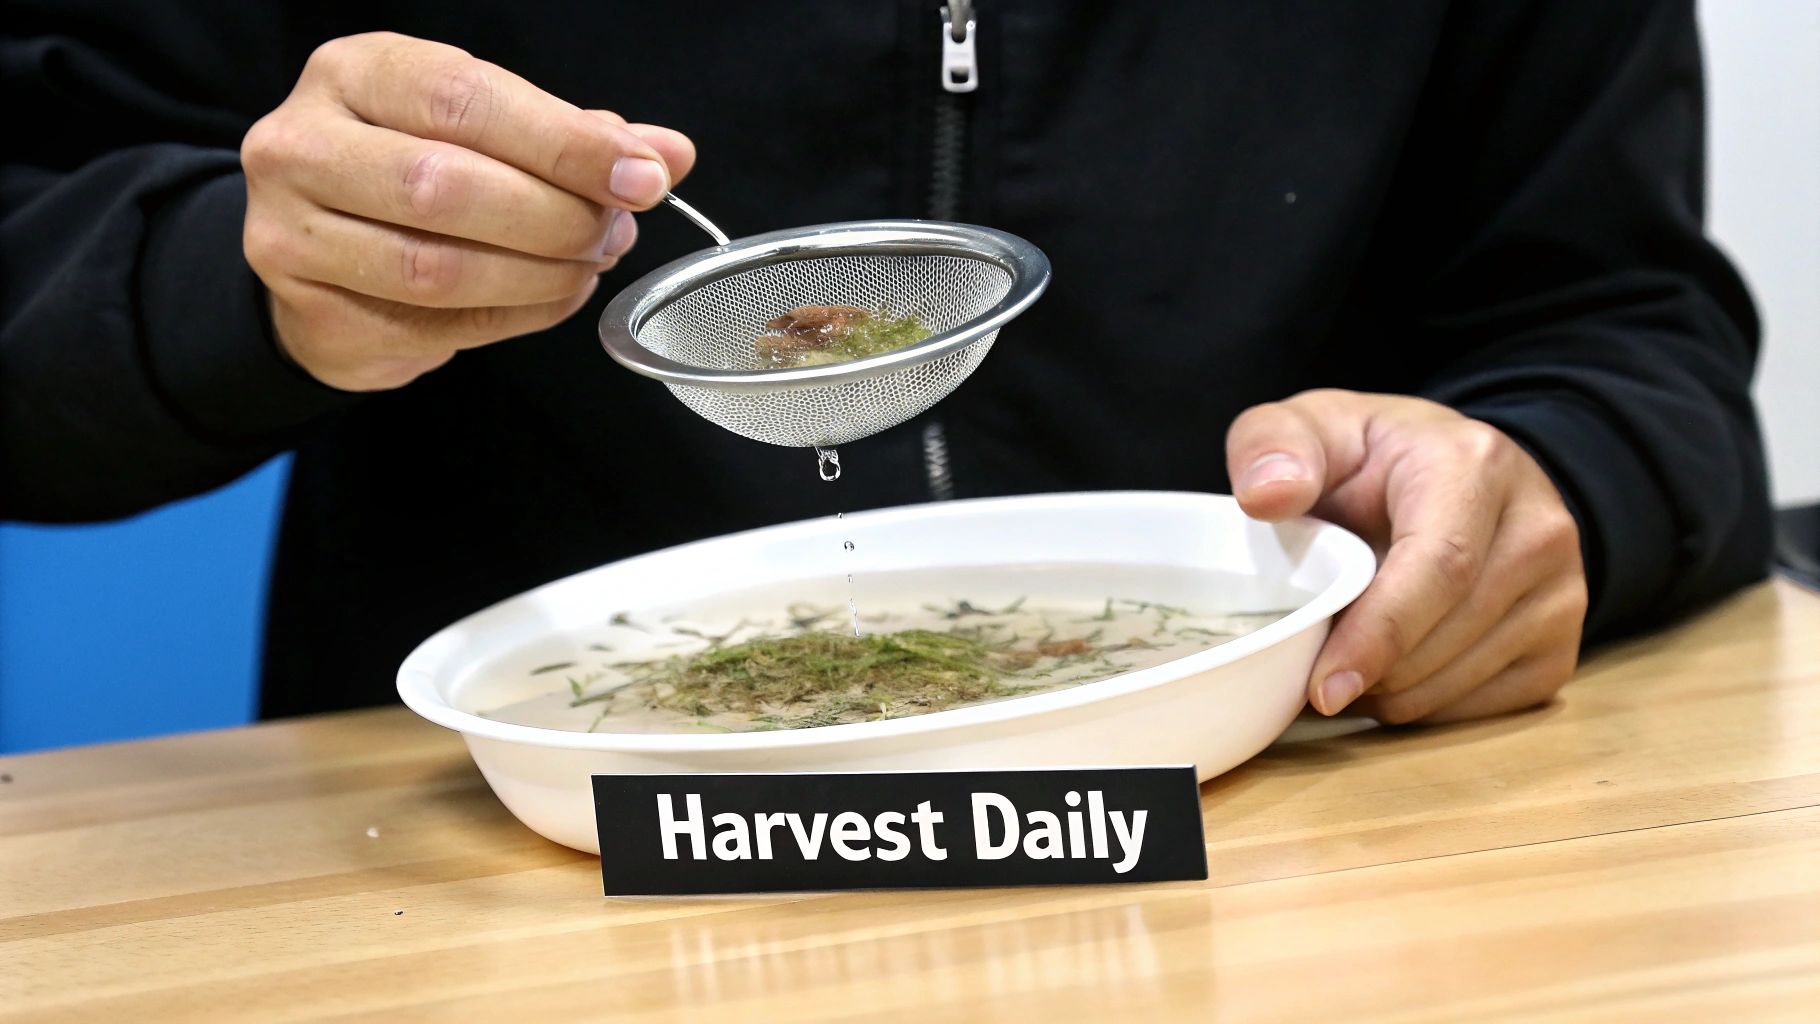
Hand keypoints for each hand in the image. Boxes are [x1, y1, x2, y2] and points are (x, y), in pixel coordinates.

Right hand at [240, 32, 694, 390]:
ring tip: (587, 264)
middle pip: (445, 185)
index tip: (641, 176)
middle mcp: (303, 144)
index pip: (464, 99)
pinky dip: (517, 316)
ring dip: (540, 275)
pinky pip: (436, 325)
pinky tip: (552, 297)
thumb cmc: (410, 176)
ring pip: (437, 267)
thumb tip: (666, 154)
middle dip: (556, 216)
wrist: (319, 256)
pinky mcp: (311, 313)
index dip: (564, 143)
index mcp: (355, 74)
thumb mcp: (487, 132)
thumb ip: (572, 139)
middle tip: (613, 230)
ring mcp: (292, 233)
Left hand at [1226, 389, 1587, 723]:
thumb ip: (1271, 446)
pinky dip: (1424, 705)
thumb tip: (1266, 496)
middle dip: (1369, 670)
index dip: (1379, 636)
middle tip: (1310, 665)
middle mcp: (1539, 526)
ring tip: (1349, 654)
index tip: (1323, 686)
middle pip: (1449, 635)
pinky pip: (1486, 708)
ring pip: (1463, 679)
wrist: (1448, 474)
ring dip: (1389, 692)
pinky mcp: (1563, 644)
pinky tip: (1392, 668)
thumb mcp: (1311, 429)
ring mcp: (1563, 590)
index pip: (1440, 567)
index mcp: (1474, 466)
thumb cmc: (1366, 460)